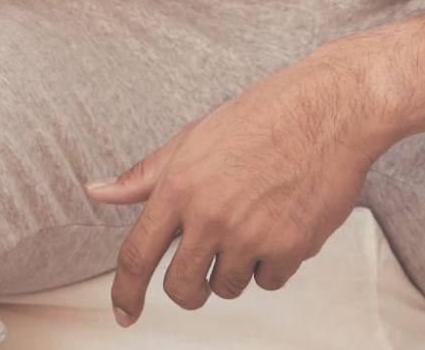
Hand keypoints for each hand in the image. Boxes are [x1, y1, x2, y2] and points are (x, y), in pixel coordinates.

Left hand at [81, 50, 389, 326]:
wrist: (328, 110)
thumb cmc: (262, 117)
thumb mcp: (192, 139)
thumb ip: (145, 175)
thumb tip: (97, 191)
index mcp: (179, 186)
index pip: (137, 254)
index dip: (125, 292)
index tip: (124, 313)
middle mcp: (210, 214)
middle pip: (181, 288)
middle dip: (188, 290)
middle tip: (199, 275)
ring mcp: (250, 234)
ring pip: (227, 287)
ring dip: (235, 269)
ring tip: (253, 222)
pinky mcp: (289, 247)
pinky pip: (269, 281)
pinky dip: (272, 264)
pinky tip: (281, 224)